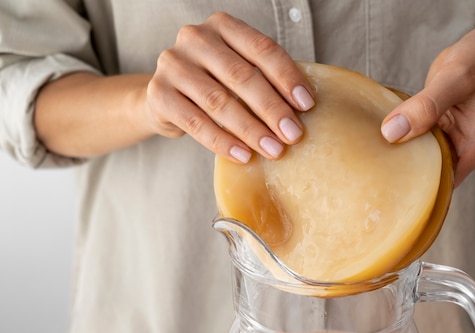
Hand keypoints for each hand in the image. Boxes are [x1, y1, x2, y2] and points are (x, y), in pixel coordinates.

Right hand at [146, 12, 314, 162]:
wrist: (165, 98)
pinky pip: (196, 123)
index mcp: (223, 26)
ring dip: (251, 130)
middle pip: (242, 76)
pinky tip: (244, 156)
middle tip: (293, 134)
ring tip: (274, 150)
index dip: (287, 77)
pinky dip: (223, 142)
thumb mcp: (240, 70)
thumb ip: (266, 79)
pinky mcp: (159, 94)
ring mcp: (173, 64)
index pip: (262, 49)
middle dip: (272, 108)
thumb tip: (304, 109)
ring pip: (219, 102)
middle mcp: (195, 38)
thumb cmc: (215, 83)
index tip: (307, 105)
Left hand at [380, 14, 474, 185]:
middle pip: (425, 172)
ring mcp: (448, 136)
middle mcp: (461, 148)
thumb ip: (426, 106)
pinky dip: (400, 130)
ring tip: (367, 150)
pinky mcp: (436, 122)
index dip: (412, 187)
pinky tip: (378, 127)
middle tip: (368, 166)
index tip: (382, 183)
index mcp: (473, 149)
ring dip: (397, 149)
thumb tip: (392, 133)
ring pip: (416, 152)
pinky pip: (414, 132)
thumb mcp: (456, 80)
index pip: (439, 185)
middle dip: (399, 170)